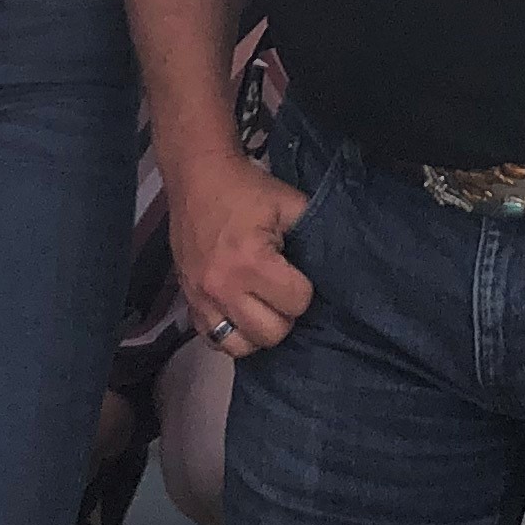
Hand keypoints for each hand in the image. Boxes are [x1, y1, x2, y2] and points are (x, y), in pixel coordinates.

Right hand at [169, 151, 313, 355]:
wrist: (196, 177)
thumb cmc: (244, 189)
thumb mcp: (288, 201)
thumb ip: (314, 232)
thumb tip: (336, 263)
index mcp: (251, 262)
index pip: (297, 302)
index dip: (304, 288)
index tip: (297, 272)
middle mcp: (223, 287)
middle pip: (271, 333)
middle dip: (285, 314)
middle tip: (282, 291)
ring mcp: (202, 298)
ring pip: (241, 346)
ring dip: (258, 330)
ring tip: (262, 306)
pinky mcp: (188, 301)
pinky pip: (213, 341)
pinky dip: (230, 333)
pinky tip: (240, 313)